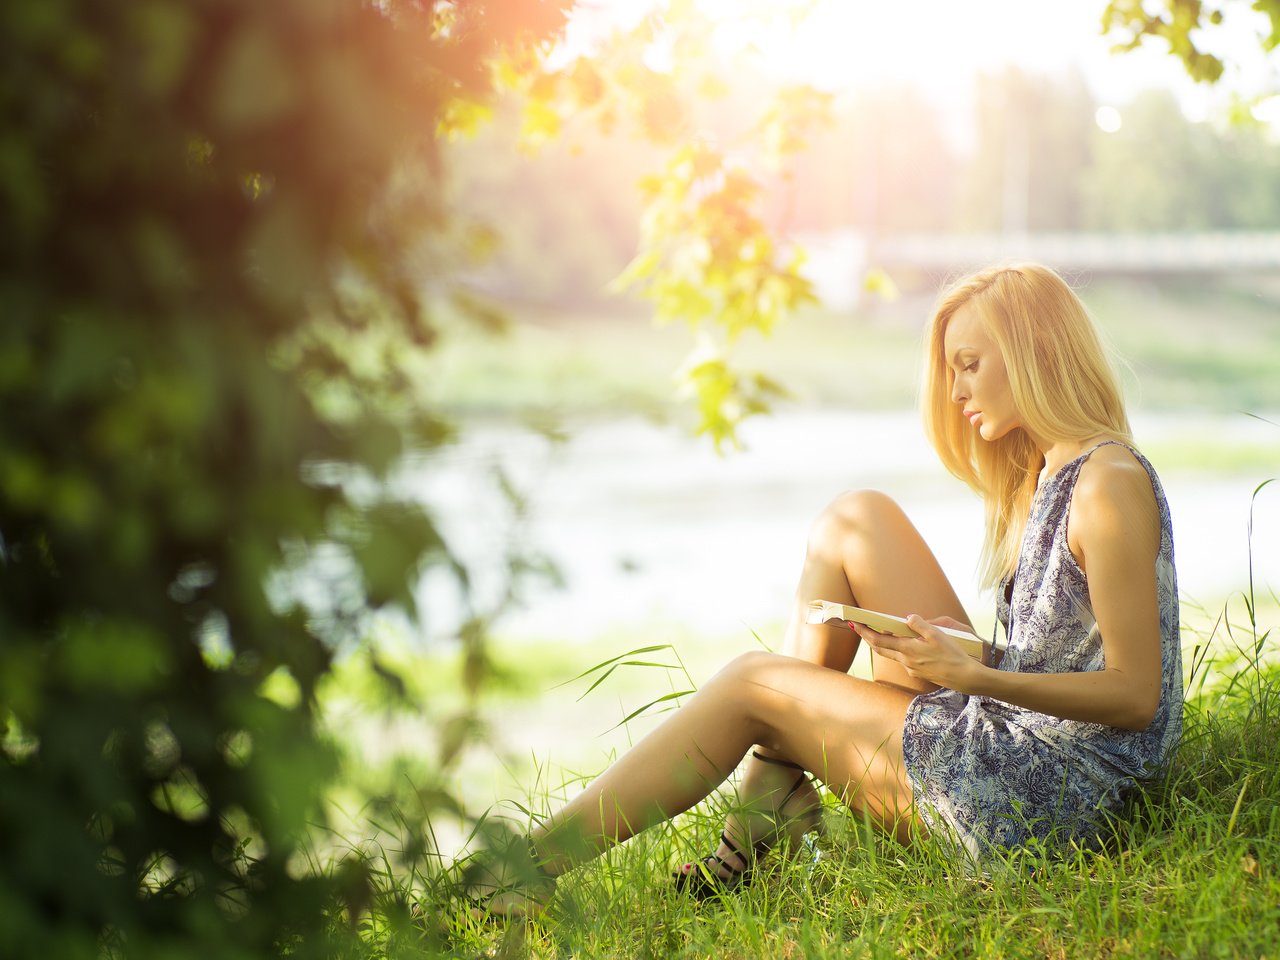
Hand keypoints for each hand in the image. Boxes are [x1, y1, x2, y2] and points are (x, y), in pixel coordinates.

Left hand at [852, 614, 981, 690]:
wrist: (965, 677)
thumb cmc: (953, 655)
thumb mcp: (937, 634)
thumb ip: (919, 624)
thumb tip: (907, 617)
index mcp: (907, 650)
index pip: (878, 640)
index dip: (864, 632)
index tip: (854, 624)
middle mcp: (906, 661)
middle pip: (880, 649)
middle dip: (868, 637)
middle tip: (859, 627)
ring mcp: (911, 668)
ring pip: (892, 654)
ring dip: (884, 644)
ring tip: (880, 631)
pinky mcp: (919, 672)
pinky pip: (904, 659)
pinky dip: (899, 650)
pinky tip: (905, 644)